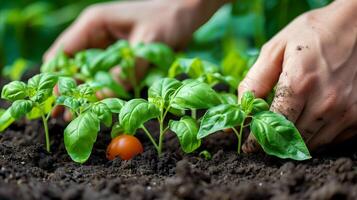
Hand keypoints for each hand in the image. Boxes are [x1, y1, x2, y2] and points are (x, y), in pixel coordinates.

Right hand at [46, 0, 227, 120]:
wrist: (188, 14)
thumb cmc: (168, 20)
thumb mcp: (147, 45)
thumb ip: (126, 72)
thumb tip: (101, 99)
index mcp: (94, 24)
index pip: (64, 51)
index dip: (58, 77)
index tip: (57, 101)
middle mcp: (96, 35)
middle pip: (72, 65)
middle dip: (68, 90)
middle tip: (61, 116)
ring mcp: (107, 47)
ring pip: (87, 73)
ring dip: (82, 93)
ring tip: (75, 116)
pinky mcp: (119, 57)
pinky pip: (105, 76)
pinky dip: (101, 90)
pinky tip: (97, 106)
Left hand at [239, 0, 356, 151]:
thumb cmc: (313, 33)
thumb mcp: (277, 49)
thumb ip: (256, 80)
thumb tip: (240, 107)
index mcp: (300, 83)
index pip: (273, 125)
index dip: (257, 140)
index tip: (249, 147)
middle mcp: (326, 102)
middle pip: (292, 140)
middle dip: (274, 143)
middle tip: (263, 140)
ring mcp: (346, 111)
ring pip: (312, 145)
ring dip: (295, 143)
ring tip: (284, 133)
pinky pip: (332, 140)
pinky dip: (316, 138)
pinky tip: (308, 124)